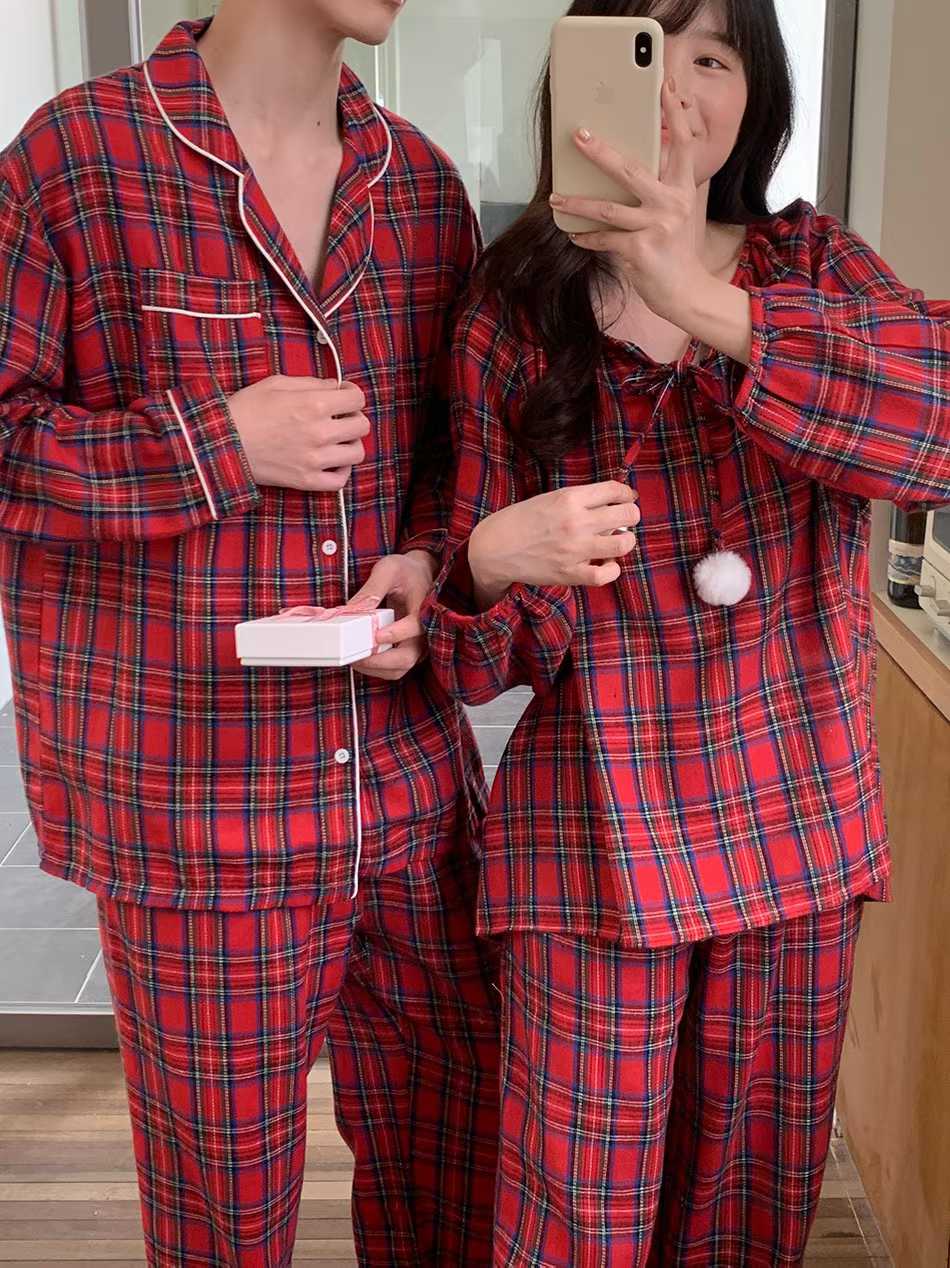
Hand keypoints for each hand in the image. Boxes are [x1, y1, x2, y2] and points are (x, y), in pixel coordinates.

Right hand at [228, 375, 369, 491]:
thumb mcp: (276, 383)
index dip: (352, 393)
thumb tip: (335, 387)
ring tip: (335, 440)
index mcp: (314, 404)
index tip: (344, 395)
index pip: (357, 398)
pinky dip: (341, 471)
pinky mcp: (307, 480)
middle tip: (339, 417)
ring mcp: (315, 460)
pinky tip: (331, 461)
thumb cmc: (246, 409)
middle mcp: (320, 432)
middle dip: (352, 417)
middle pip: (362, 425)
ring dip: (349, 444)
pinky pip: (340, 480)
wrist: (221, 442)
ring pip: (357, 453)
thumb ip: (311, 383)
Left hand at [350, 551, 438, 681]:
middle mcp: (424, 632)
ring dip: (376, 668)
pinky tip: (360, 657)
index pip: (415, 626)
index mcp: (423, 608)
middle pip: (407, 657)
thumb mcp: (389, 569)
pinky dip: (377, 668)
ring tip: (353, 658)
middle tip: (356, 655)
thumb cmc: (406, 571)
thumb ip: (372, 588)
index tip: (376, 635)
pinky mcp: (408, 650)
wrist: (419, 575)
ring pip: (400, 668)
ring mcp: (417, 644)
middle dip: (380, 661)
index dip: (396, 634)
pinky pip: (394, 668)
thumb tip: (353, 610)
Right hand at [468, 481, 639, 607]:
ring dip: (625, 541)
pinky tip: (606, 564)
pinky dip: (612, 569)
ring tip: (616, 541)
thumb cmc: (521, 520)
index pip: (615, 490)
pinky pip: (606, 574)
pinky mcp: (570, 573)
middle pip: (627, 514)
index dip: (626, 493)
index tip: (626, 498)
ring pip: (624, 544)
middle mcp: (576, 522)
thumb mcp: (550, 498)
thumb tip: (615, 500)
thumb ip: (580, 499)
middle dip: (630, 515)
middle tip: (624, 520)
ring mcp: (575, 549)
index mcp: (569, 498)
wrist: (494, 549)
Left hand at [549, 76, 706, 323]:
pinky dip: (586, 237)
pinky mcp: (640, 250)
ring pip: (608, 208)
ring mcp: (656, 226)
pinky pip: (604, 239)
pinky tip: (574, 235)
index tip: (664, 87)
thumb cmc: (675, 250)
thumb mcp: (675, 213)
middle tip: (578, 135)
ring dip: (577, 203)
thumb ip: (658, 189)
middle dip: (601, 152)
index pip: (682, 144)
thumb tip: (623, 167)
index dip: (674, 114)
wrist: (685, 292)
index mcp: (684, 189)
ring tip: (556, 199)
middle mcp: (672, 203)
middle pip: (632, 169)